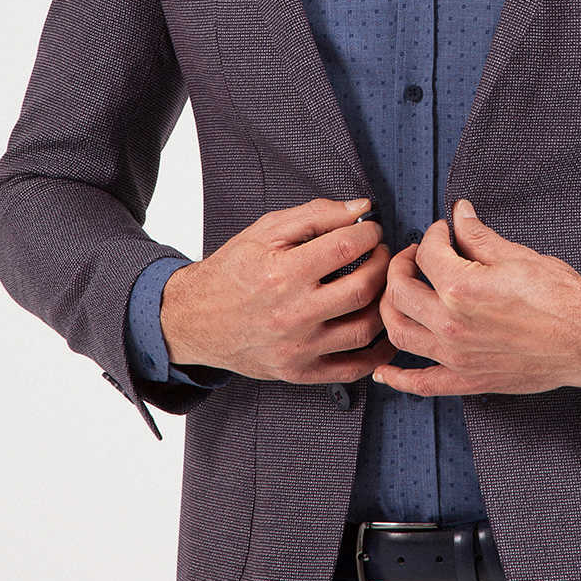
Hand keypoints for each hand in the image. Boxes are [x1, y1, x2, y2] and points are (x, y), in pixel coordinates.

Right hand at [159, 198, 392, 383]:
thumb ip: (316, 215)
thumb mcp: (266, 231)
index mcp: (282, 273)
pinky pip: (352, 368)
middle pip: (361, 289)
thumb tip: (362, 208)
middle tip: (382, 254)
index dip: (369, 234)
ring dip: (384, 303)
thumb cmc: (233, 271)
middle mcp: (291, 313)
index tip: (371, 231)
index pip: (345, 247)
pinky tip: (384, 330)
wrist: (196, 319)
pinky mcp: (299, 372)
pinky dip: (378, 352)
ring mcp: (297, 348)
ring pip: (364, 329)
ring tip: (383, 286)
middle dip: (382, 265)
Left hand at [372, 199, 580, 397]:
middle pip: (399, 290)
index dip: (434, 234)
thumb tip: (459, 213)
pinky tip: (383, 370)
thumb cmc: (561, 298)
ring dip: (390, 308)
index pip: (428, 253)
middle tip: (415, 256)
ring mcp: (456, 356)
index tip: (444, 231)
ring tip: (399, 293)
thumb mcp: (518, 256)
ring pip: (398, 332)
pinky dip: (397, 379)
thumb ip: (478, 235)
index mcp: (462, 288)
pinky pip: (421, 384)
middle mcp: (451, 324)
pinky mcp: (467, 380)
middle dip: (402, 264)